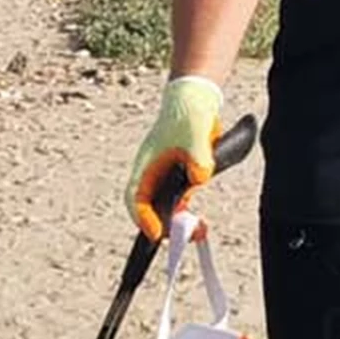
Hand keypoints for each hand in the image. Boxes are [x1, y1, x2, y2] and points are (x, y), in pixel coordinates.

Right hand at [125, 73, 223, 237]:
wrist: (196, 101)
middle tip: (186, 238)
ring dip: (179, 223)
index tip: (157, 234)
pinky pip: (179, 202)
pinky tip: (202, 222)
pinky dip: (187, 213)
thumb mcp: (195, 135)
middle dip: (165, 228)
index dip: (144, 218)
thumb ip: (198, 158)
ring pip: (166, 208)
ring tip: (200, 231)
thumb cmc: (189, 114)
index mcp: (148, 165)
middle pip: (149, 210)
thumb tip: (199, 179)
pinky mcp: (179, 178)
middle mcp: (153, 174)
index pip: (137, 198)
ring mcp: (165, 177)